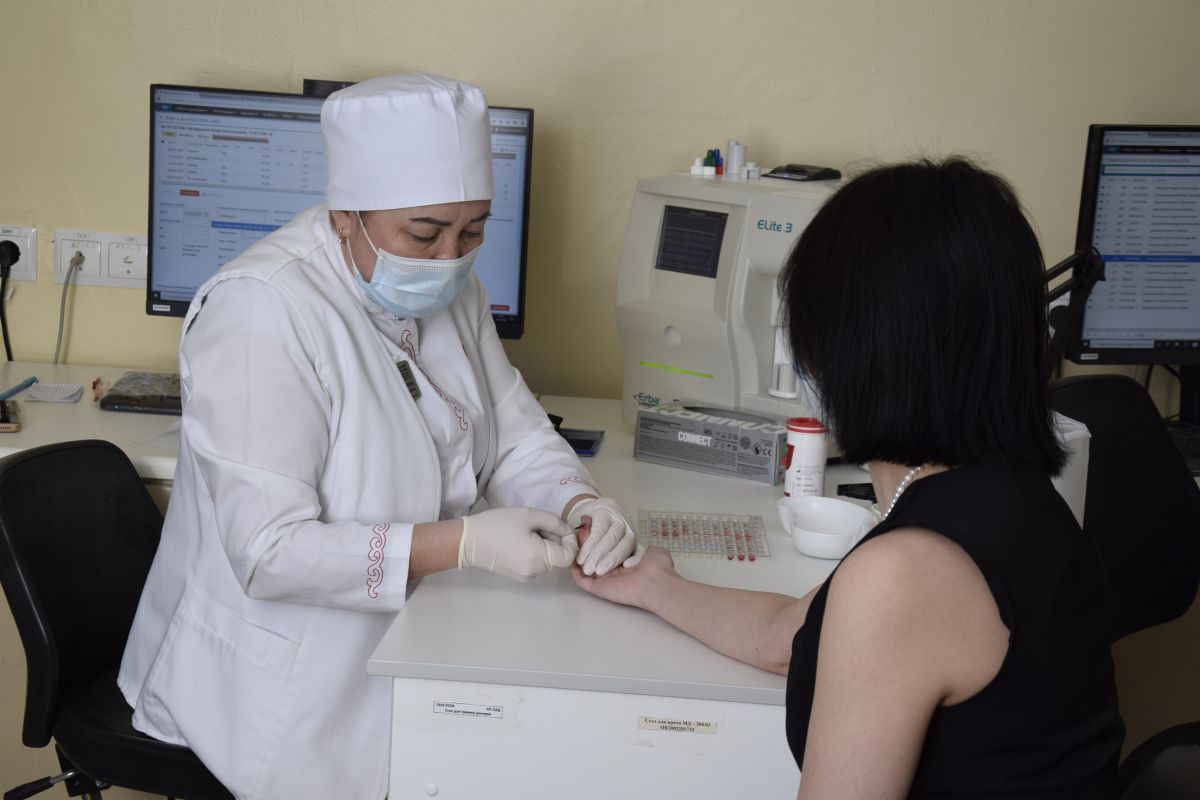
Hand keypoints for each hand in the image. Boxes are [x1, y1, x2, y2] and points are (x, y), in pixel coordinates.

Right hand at [458, 507, 578, 582]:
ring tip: (526, 530)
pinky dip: (535, 551)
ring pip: (547, 560)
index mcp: (538, 558)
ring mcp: (526, 576)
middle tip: (538, 524)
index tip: (559, 527)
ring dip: (545, 545)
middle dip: (555, 540)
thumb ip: (554, 522)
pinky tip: (520, 540)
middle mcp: (535, 572)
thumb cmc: (497, 524)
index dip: (570, 541)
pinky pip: (536, 563)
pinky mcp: (519, 576)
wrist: (468, 541)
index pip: (568, 556)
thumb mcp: (529, 515)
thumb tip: (568, 531)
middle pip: (558, 558)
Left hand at [567, 496, 642, 575]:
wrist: (594, 514)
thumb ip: (578, 535)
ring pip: (627, 543)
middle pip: (615, 536)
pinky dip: (635, 559)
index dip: (590, 545)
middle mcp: (621, 517)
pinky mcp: (636, 540)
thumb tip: (580, 551)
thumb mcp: (575, 522)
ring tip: (600, 571)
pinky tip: (626, 567)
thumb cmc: (584, 520)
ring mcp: (631, 528)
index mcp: (605, 508)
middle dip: (601, 555)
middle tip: (589, 569)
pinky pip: (639, 550)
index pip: (600, 528)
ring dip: (613, 560)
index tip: (580, 561)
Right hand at [571, 523, 675, 608]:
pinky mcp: (598, 588)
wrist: (655, 583)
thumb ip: (645, 548)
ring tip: (575, 537)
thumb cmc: (657, 568)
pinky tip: (571, 555)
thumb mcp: (654, 552)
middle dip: (587, 540)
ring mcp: (606, 580)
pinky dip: (574, 569)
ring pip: (587, 565)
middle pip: (596, 555)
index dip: (600, 537)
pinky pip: (581, 580)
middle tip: (581, 528)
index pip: (609, 549)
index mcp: (627, 563)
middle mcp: (615, 571)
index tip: (593, 525)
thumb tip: (645, 548)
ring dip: (580, 552)